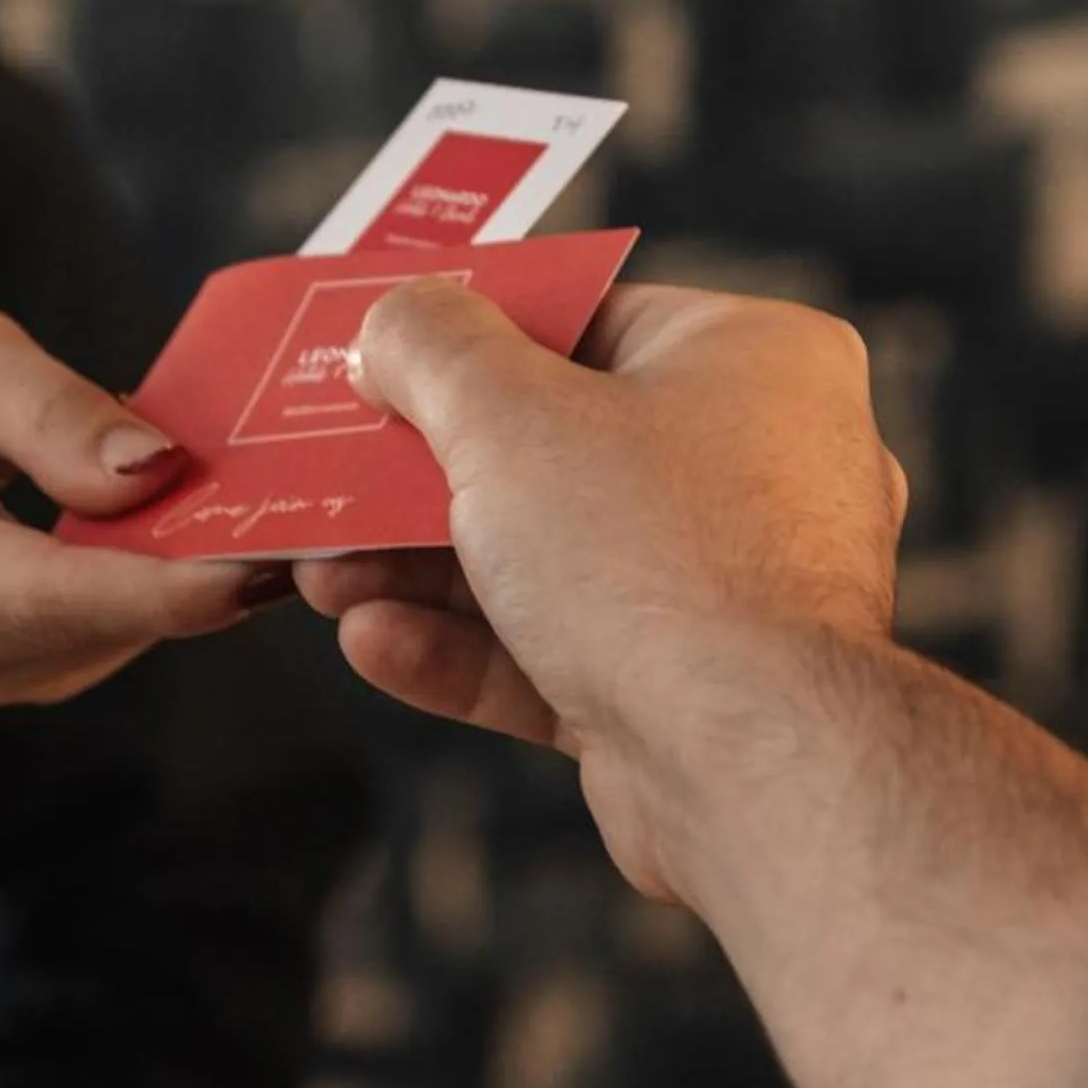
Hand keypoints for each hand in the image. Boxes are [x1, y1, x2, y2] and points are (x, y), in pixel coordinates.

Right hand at [0, 310, 281, 717]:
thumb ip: (44, 411)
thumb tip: (157, 470)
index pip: (52, 591)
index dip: (166, 586)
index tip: (266, 564)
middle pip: (102, 622)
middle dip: (209, 572)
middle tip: (327, 510)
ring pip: (119, 634)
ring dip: (193, 578)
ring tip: (273, 505)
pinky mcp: (16, 681)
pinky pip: (111, 636)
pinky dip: (161, 587)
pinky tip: (202, 530)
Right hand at [297, 283, 906, 901]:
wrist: (751, 767)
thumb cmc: (655, 558)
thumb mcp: (508, 414)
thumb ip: (434, 348)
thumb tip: (393, 321)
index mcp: (758, 362)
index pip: (593, 321)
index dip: (475, 337)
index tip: (383, 356)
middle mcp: (762, 467)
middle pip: (557, 447)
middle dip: (426, 476)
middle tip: (334, 478)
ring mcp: (728, 588)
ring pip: (549, 559)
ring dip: (425, 570)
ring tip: (325, 575)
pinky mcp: (689, 692)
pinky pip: (563, 651)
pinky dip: (468, 649)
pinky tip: (375, 641)